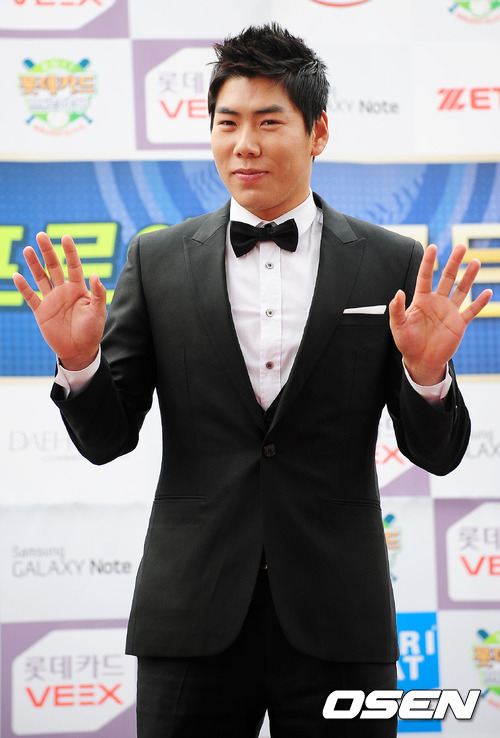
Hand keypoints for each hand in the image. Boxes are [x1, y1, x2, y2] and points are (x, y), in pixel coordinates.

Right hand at [12, 232, 106, 370]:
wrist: (79, 350)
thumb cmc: (92, 330)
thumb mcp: (98, 312)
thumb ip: (98, 293)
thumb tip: (95, 274)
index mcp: (78, 289)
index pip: (73, 266)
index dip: (70, 252)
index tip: (65, 237)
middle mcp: (63, 291)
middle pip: (54, 267)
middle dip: (47, 252)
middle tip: (41, 235)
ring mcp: (51, 300)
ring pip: (41, 278)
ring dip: (34, 265)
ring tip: (28, 250)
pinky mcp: (41, 311)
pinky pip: (31, 297)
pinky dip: (23, 288)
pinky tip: (17, 275)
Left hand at [389, 243, 491, 385]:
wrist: (421, 361)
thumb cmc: (407, 343)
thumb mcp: (397, 326)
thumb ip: (397, 310)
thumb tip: (398, 292)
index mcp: (421, 300)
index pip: (425, 276)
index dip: (428, 262)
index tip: (433, 247)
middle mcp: (437, 302)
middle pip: (447, 278)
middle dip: (454, 262)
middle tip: (461, 246)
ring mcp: (449, 312)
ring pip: (461, 290)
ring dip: (469, 277)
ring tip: (476, 262)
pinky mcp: (459, 324)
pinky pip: (471, 311)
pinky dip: (479, 303)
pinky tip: (487, 292)